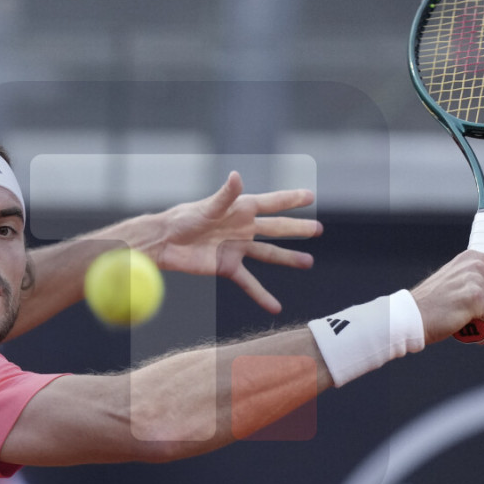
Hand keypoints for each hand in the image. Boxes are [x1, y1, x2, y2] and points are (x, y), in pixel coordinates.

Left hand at [151, 171, 322, 313]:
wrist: (165, 243)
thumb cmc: (183, 219)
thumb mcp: (206, 208)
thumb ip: (225, 196)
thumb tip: (237, 176)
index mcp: (240, 209)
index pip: (272, 203)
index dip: (290, 199)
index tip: (309, 196)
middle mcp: (242, 228)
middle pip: (276, 228)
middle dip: (297, 228)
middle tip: (318, 229)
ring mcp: (237, 248)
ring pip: (269, 254)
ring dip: (288, 259)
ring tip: (308, 262)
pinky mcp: (228, 267)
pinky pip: (249, 283)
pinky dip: (262, 295)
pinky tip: (275, 306)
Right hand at [411, 250, 483, 344]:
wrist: (410, 317)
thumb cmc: (430, 306)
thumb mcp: (453, 281)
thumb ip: (474, 279)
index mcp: (471, 258)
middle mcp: (475, 265)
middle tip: (477, 320)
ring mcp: (475, 280)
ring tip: (473, 328)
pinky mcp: (475, 298)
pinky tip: (476, 338)